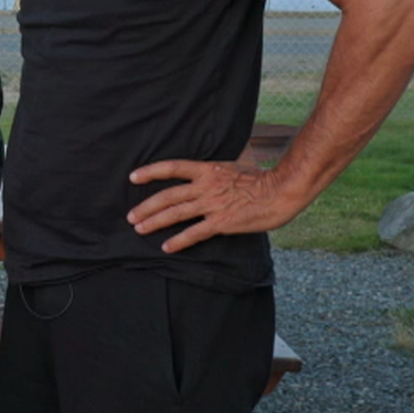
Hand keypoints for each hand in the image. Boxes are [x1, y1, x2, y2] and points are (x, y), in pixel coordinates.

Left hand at [126, 159, 311, 252]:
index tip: (133, 177)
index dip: (150, 172)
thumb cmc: (263, 179)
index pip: (172, 167)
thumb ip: (217, 169)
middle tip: (130, 216)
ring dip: (154, 222)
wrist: (282, 190)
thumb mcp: (235, 165)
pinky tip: (166, 247)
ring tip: (139, 229)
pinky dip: (178, 241)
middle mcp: (205, 186)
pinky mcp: (221, 222)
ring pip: (175, 213)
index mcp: (207, 170)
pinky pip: (194, 233)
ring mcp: (212, 204)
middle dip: (146, 207)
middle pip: (167, 196)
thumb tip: (209, 168)